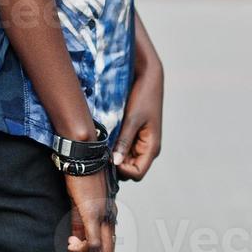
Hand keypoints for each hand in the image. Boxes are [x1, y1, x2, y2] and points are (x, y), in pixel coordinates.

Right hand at [63, 170, 115, 251]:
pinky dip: (82, 249)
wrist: (83, 155)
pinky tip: (71, 242)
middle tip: (74, 248)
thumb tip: (75, 237)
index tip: (75, 242)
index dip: (90, 251)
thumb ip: (80, 219)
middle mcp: (110, 218)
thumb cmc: (82, 173)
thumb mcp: (83, 199)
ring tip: (72, 243)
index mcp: (109, 213)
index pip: (106, 244)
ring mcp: (103, 217)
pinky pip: (94, 244)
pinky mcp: (92, 214)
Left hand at [111, 66, 162, 181]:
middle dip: (116, 165)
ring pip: (124, 160)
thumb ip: (124, 141)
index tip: (107, 158)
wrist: (147, 77)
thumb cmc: (143, 97)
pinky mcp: (133, 134)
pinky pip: (122, 148)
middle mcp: (147, 148)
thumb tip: (115, 162)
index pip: (137, 173)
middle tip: (100, 153)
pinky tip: (104, 138)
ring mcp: (140, 142)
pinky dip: (113, 147)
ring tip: (101, 145)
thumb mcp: (132, 119)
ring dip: (113, 156)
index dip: (122, 170)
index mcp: (151, 147)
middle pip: (129, 169)